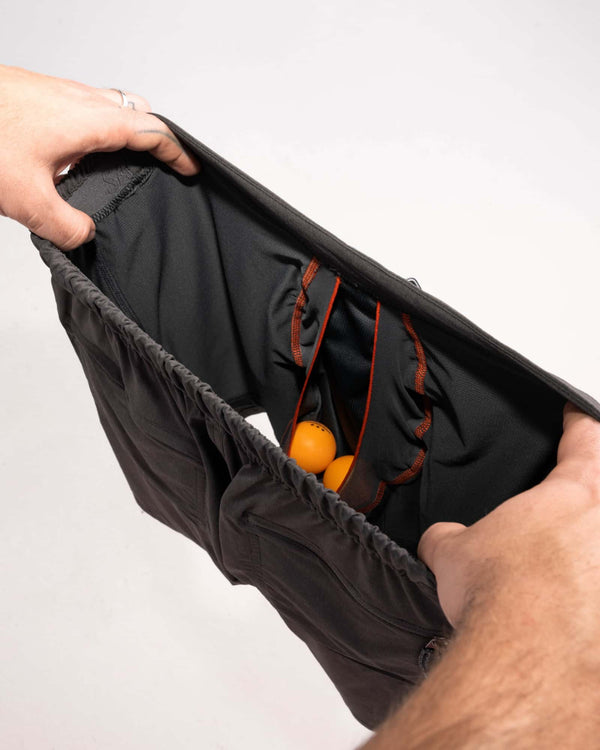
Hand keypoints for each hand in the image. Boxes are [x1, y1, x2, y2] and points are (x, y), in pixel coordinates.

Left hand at [0, 65, 200, 249]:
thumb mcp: (27, 199)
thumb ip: (65, 226)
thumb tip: (84, 235)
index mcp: (90, 122)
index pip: (151, 131)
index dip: (176, 152)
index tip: (190, 168)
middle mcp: (80, 100)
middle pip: (136, 111)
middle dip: (155, 136)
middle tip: (161, 163)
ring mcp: (59, 92)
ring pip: (110, 105)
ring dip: (125, 130)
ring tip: (122, 162)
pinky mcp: (39, 94)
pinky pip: (84, 106)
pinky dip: (97, 127)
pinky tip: (76, 155)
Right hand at [417, 401, 599, 627]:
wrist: (528, 654)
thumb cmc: (502, 593)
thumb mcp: (451, 552)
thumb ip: (448, 536)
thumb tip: (440, 540)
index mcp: (574, 494)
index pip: (588, 437)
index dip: (581, 424)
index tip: (576, 418)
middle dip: (585, 496)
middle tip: (566, 503)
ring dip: (586, 549)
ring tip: (559, 567)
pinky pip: (598, 593)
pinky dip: (586, 598)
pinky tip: (569, 610)